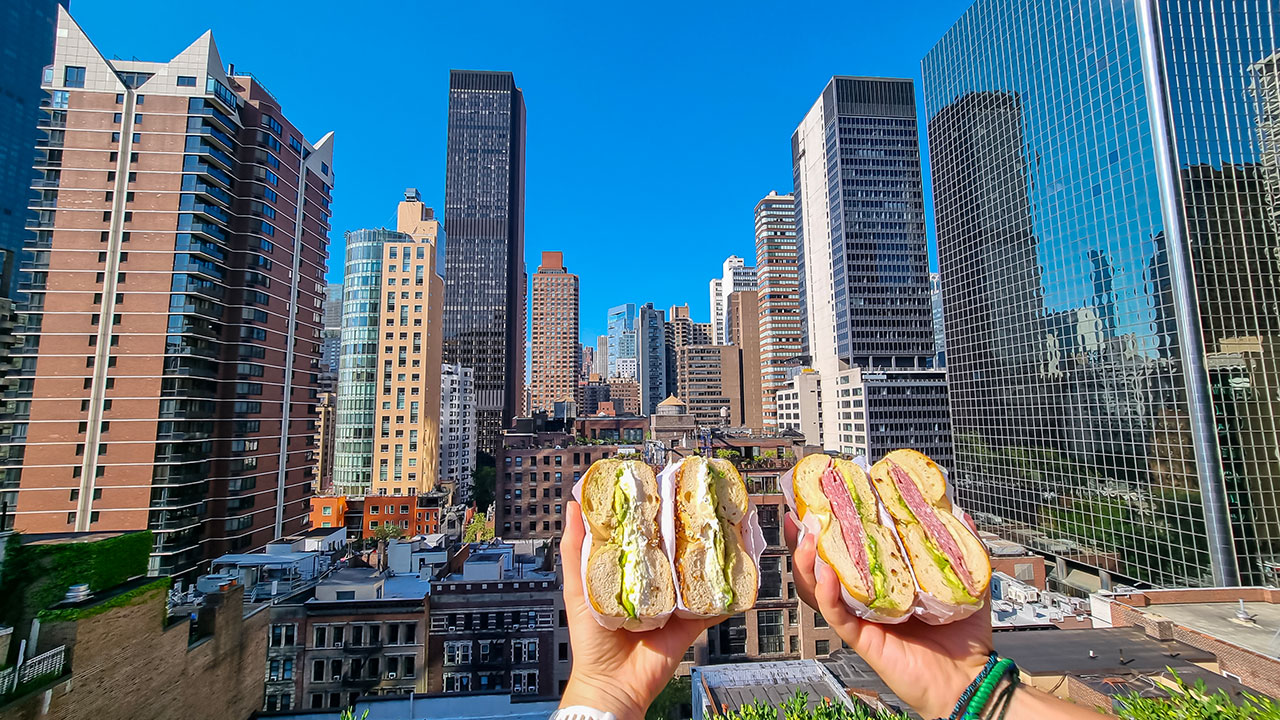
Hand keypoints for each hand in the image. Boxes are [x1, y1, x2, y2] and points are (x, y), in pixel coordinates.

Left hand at [559, 500, 721, 719]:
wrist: (611, 682)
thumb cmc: (590, 639)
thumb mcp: (577, 587)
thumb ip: (575, 549)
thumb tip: (572, 507)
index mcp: (629, 569)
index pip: (644, 532)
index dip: (653, 510)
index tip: (661, 483)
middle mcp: (655, 580)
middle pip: (675, 547)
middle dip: (688, 526)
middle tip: (700, 501)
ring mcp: (675, 599)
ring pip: (698, 571)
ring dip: (712, 552)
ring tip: (723, 527)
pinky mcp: (691, 621)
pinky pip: (715, 605)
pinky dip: (729, 592)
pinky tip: (739, 572)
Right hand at [785, 513, 991, 718]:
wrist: (968, 677)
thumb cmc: (963, 637)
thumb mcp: (964, 582)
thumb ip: (960, 550)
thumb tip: (961, 514)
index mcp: (884, 580)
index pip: (850, 548)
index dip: (833, 526)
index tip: (823, 499)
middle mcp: (866, 596)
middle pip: (823, 564)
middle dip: (804, 540)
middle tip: (800, 515)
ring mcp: (860, 616)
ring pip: (819, 588)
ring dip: (807, 562)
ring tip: (807, 538)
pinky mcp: (861, 637)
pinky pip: (836, 614)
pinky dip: (827, 594)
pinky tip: (825, 575)